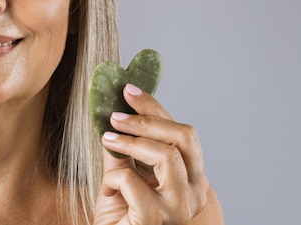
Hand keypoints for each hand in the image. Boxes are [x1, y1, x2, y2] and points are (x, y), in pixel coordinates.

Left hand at [94, 84, 209, 224]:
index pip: (181, 131)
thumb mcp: (120, 173)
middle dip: (147, 119)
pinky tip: (108, 189)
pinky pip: (134, 183)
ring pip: (166, 155)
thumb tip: (113, 111)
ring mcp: (179, 207)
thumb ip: (122, 147)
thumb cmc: (120, 215)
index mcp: (190, 177)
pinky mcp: (157, 220)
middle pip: (184, 137)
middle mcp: (193, 192)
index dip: (154, 106)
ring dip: (131, 142)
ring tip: (108, 141)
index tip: (128, 88)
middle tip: (115, 116)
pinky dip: (114, 178)